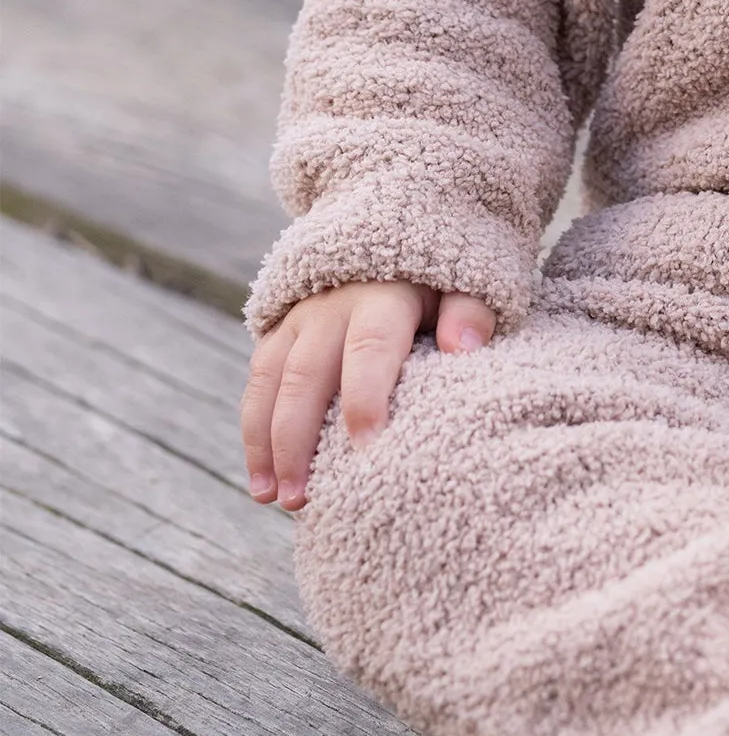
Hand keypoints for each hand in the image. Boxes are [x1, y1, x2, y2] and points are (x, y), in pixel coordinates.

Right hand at [240, 280, 495, 511]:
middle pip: (306, 374)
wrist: (395, 236)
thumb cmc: (440, 281)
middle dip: (298, 439)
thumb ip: (469, 311)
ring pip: (270, 381)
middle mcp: (332, 306)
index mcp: (383, 294)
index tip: (366, 447)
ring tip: (272, 499)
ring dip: (265, 443)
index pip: (371, 345)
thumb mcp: (465, 283)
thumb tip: (462, 347)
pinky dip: (253, 431)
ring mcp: (299, 319)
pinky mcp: (280, 332)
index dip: (366, 394)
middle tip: (301, 499)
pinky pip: (257, 382)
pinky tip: (261, 478)